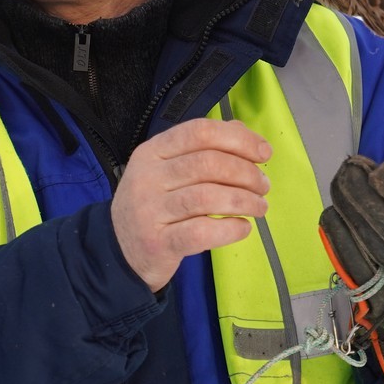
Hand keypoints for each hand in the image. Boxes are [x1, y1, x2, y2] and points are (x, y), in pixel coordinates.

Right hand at [112, 119, 271, 291]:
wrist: (118, 251)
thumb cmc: (154, 204)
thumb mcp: (168, 169)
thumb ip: (204, 148)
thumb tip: (244, 134)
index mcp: (152, 151)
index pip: (199, 132)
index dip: (238, 139)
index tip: (264, 153)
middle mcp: (148, 177)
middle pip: (208, 163)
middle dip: (246, 173)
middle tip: (263, 186)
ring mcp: (150, 211)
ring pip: (208, 197)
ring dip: (244, 201)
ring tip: (259, 207)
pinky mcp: (158, 243)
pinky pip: (201, 233)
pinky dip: (230, 229)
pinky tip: (242, 228)